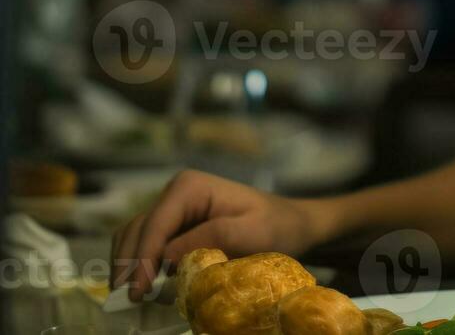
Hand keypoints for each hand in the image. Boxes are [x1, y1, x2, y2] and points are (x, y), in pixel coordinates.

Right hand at [111, 170, 329, 300]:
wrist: (291, 224)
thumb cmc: (276, 226)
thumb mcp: (251, 232)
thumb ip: (210, 237)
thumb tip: (167, 257)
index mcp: (190, 187)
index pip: (155, 224)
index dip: (141, 259)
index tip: (137, 291)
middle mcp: (175, 193)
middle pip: (136, 230)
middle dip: (128, 265)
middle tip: (130, 302)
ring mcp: (172, 209)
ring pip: (133, 237)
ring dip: (128, 266)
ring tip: (135, 299)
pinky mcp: (174, 226)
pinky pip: (145, 244)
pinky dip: (139, 265)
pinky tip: (147, 287)